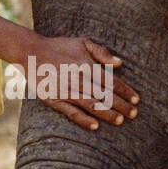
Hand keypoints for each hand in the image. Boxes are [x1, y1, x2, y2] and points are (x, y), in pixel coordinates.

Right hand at [20, 36, 139, 130]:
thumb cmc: (59, 47)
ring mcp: (66, 90)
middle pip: (104, 94)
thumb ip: (102, 52)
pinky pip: (71, 112)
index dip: (125, 91)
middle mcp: (79, 79)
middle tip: (134, 114)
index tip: (136, 100)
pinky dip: (83, 119)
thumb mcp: (82, 42)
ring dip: (107, 113)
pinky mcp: (54, 99)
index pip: (111, 81)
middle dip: (121, 105)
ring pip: (91, 104)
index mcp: (87, 65)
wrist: (31, 51)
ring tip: (120, 121)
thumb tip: (120, 63)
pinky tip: (95, 126)